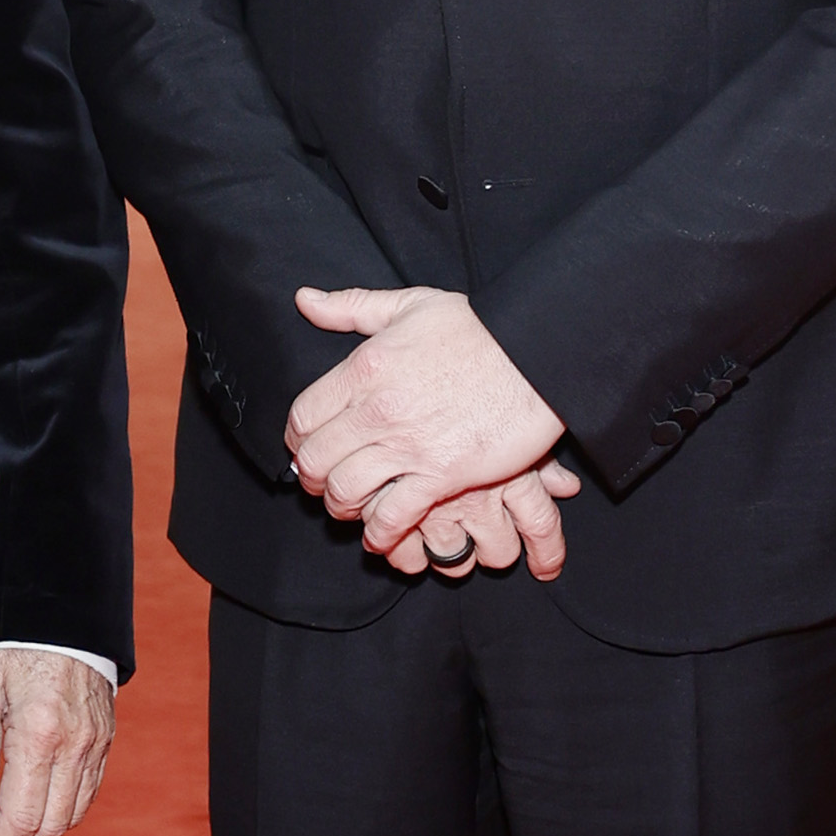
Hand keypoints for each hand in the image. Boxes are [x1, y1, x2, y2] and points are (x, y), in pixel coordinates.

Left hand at [0, 645, 114, 835]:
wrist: (64, 612)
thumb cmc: (14, 644)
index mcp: (38, 736)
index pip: (21, 816)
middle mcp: (74, 747)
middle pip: (50, 824)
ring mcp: (95, 744)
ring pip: (72, 813)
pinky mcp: (105, 739)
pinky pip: (87, 791)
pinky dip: (65, 815)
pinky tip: (44, 821)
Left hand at [286, 285, 577, 561]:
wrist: (538, 352)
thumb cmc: (480, 327)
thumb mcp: (410, 303)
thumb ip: (351, 307)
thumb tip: (305, 300)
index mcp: (364, 367)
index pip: (302, 417)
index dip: (297, 439)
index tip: (306, 446)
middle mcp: (377, 409)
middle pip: (314, 459)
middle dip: (311, 477)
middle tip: (322, 482)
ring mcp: (408, 445)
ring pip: (345, 491)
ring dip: (341, 506)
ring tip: (350, 507)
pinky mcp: (442, 475)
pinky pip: (393, 516)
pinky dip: (380, 533)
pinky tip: (379, 535)